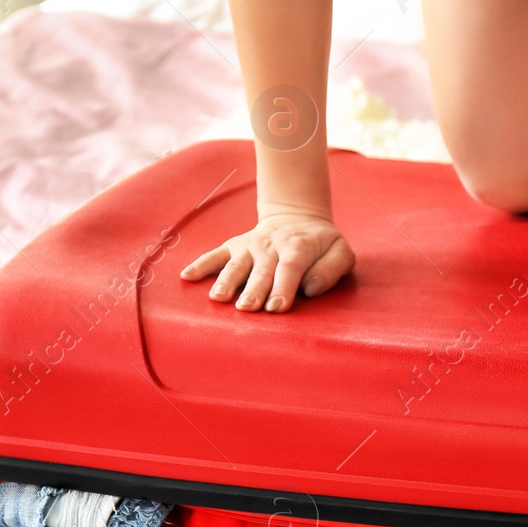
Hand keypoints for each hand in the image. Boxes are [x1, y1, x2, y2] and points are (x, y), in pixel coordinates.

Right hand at [180, 213, 354, 311]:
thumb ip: (331, 269)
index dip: (283, 288)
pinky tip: (186, 276)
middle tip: (247, 308)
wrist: (297, 218)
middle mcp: (270, 246)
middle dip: (254, 289)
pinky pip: (215, 254)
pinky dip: (200, 265)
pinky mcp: (234, 246)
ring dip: (226, 280)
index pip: (290, 268)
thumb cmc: (322, 244)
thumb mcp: (341, 251)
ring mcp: (250, 246)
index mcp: (298, 248)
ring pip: (236, 264)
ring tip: (218, 298)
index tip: (276, 308)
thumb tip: (310, 288)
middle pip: (261, 270)